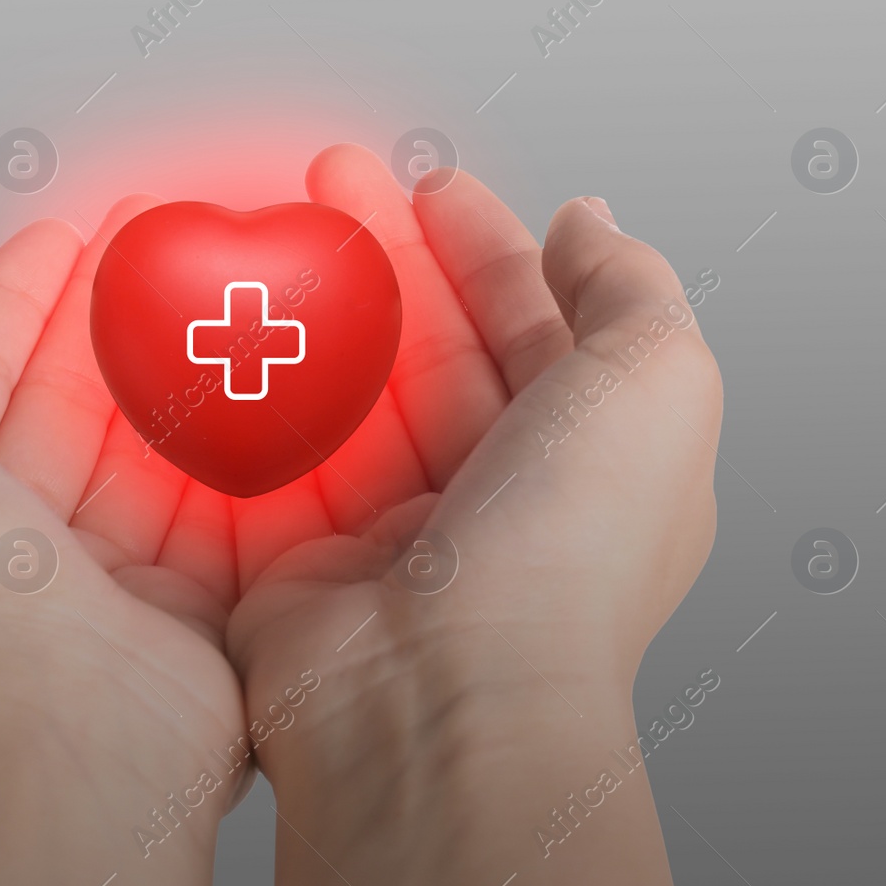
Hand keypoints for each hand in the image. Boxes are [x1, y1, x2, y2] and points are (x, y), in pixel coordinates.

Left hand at [0, 197, 250, 885]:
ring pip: (154, 459)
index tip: (66, 236)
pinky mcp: (190, 621)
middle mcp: (8, 548)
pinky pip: (229, 523)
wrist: (41, 705)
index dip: (15, 295)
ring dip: (191, 381)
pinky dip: (253, 464)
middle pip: (72, 407)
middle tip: (165, 251)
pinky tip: (276, 401)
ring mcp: (103, 587)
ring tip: (231, 307)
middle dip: (115, 322)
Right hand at [225, 144, 722, 885]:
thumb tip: (591, 225)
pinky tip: (228, 330)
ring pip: (350, 392)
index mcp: (588, 463)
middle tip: (331, 183)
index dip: (486, 247)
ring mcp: (397, 534)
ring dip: (313, 311)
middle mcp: (495, 501)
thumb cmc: (564, 558)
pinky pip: (275, 456)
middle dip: (384, 256)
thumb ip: (632, 291)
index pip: (534, 327)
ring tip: (271, 236)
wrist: (440, 703)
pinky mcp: (306, 561)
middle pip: (431, 347)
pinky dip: (252, 392)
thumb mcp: (657, 385)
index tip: (432, 186)